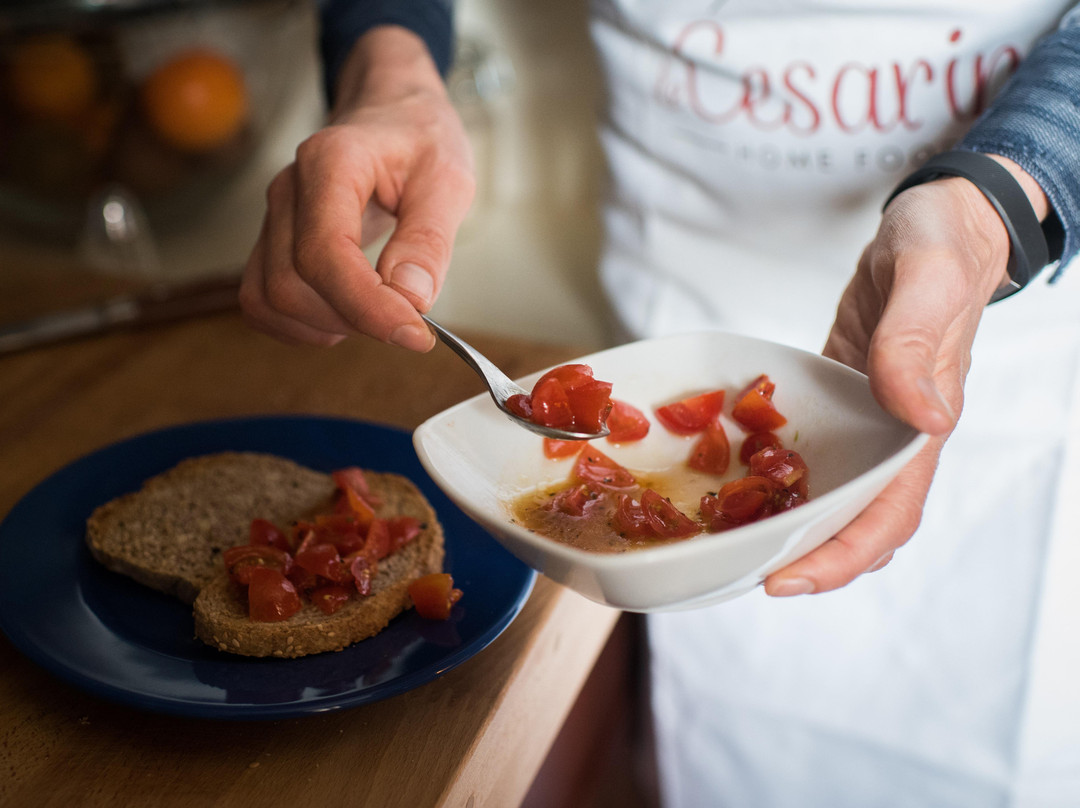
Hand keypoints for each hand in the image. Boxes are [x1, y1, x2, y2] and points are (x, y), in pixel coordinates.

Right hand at [239, 26, 474, 350]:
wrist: (392, 112)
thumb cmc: (419, 138)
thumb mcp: (448, 178)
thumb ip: (430, 239)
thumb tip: (411, 298)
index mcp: (331, 163)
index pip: (325, 254)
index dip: (367, 306)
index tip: (415, 334)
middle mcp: (290, 190)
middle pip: (290, 285)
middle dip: (353, 319)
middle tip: (407, 320)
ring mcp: (273, 217)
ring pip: (269, 300)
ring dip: (325, 327)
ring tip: (376, 315)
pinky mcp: (271, 242)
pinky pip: (261, 302)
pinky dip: (300, 326)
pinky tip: (344, 316)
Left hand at [763, 156, 1047, 596]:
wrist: (940, 223)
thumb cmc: (943, 246)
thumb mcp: (928, 280)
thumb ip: (916, 344)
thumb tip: (925, 419)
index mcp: (923, 423)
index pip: (888, 515)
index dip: (841, 557)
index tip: (785, 580)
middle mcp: (894, 433)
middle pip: (855, 521)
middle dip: (805, 557)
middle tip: (740, 569)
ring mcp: (867, 419)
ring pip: (833, 493)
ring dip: (791, 524)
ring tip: (733, 540)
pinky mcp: (843, 398)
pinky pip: (814, 450)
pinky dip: (782, 473)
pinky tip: (739, 479)